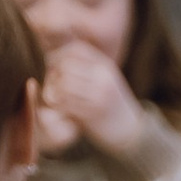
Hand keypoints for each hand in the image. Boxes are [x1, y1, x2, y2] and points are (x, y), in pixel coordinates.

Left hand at [36, 37, 143, 161]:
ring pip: (64, 83)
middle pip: (67, 65)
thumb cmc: (110, 105)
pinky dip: (57, 105)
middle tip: (50, 83)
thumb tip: (54, 57)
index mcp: (105, 65)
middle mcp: (103, 76)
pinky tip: (58, 108)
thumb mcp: (104, 80)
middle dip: (53, 73)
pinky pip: (66, 103)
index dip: (59, 55)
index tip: (53, 67)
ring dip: (53, 89)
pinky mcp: (93, 112)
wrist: (130, 131)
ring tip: (52, 96)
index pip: (75, 49)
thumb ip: (85, 69)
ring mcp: (99, 94)